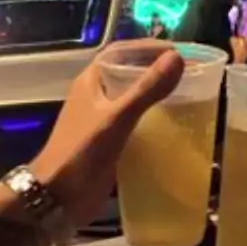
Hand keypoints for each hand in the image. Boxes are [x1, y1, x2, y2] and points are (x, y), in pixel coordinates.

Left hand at [32, 43, 183, 227]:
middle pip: (129, 73)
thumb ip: (146, 89)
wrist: (57, 198)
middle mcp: (96, 96)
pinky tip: (174, 128)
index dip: (149, 48)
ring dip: (157, 96)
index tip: (179, 52)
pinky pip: (135, 124)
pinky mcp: (109, 143)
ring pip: (133, 99)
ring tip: (188, 97)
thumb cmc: (81, 152)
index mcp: (92, 81)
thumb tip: (177, 58)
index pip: (121, 52)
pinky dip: (154, 121)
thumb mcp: (117, 118)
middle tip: (190, 75)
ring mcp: (101, 121)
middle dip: (157, 71)